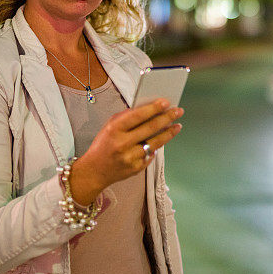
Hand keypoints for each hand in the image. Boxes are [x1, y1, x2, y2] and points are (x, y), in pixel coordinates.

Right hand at [69, 98, 183, 203]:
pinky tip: (162, 140)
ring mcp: (130, 157)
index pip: (137, 115)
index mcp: (114, 129)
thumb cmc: (103, 144)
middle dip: (167, 118)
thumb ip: (127, 118)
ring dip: (169, 133)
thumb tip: (150, 109)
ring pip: (155, 142)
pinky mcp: (136, 168)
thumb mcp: (109, 126)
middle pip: (150, 128)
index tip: (166, 102)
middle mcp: (122, 144)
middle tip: (178, 111)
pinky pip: (151, 154)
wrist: (94, 171)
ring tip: (177, 126)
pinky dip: (157, 146)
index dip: (153, 108)